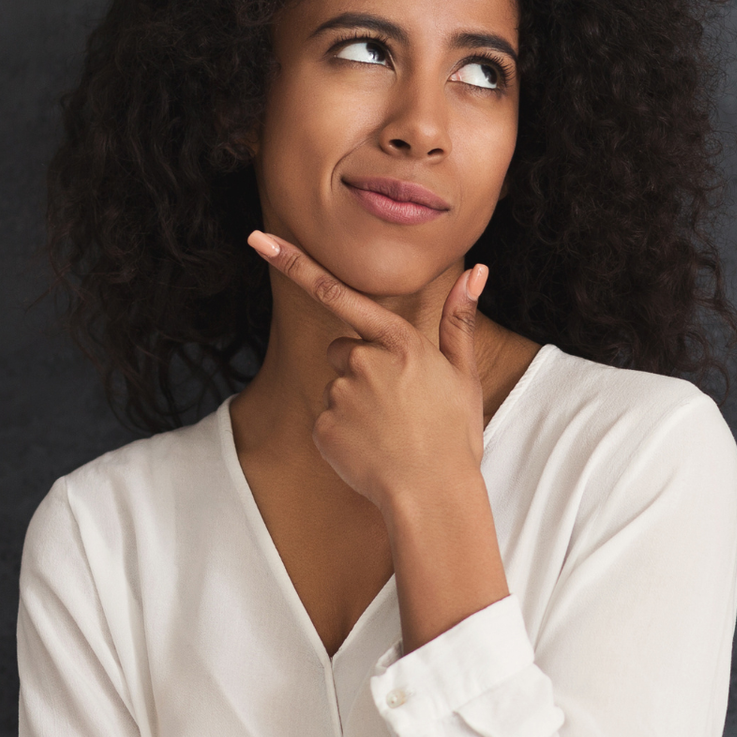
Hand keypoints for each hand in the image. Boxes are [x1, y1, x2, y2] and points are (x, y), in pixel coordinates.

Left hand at [249, 230, 485, 516]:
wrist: (434, 495)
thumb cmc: (455, 435)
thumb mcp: (464, 375)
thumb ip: (459, 320)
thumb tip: (477, 271)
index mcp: (400, 343)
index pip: (339, 294)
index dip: (295, 265)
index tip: (259, 241)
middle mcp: (365, 361)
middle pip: (342, 349)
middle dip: (360, 367)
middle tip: (396, 403)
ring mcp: (341, 395)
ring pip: (336, 386)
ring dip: (355, 402)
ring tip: (389, 431)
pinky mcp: (324, 428)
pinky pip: (327, 422)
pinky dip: (345, 434)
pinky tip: (372, 449)